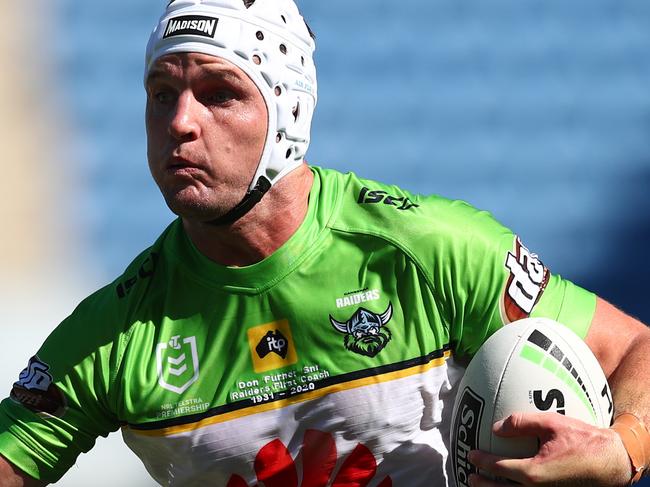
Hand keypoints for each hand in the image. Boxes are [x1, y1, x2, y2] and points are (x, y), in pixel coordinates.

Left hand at [467, 412, 631, 485]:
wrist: (613, 463)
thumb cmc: (584, 441)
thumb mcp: (552, 423)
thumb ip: (522, 423)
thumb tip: (497, 427)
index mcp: (533, 473)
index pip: (498, 468)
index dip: (482, 461)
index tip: (472, 455)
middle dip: (483, 485)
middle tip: (471, 477)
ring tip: (485, 486)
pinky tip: (512, 486)